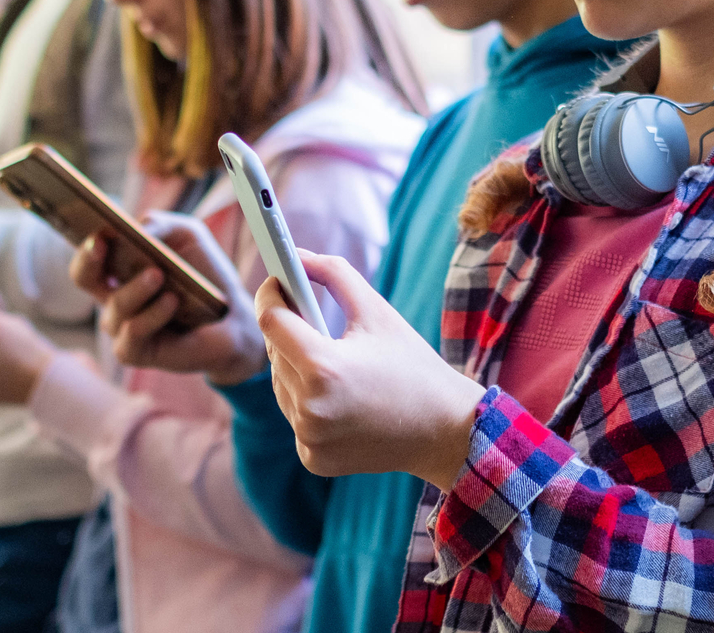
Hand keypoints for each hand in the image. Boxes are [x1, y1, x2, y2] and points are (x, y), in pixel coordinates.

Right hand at [68, 213, 267, 384]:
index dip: (86, 244)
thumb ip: (159, 223)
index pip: (89, 257)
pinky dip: (153, 315)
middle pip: (83, 279)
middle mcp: (113, 297)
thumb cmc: (204, 274)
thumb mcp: (187, 235)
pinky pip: (133, 332)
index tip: (97, 232)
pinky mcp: (135, 352)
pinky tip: (172, 302)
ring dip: (136, 288)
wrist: (233, 317)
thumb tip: (135, 230)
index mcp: (119, 270)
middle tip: (101, 244)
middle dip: (88, 260)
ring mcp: (121, 327)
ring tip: (158, 275)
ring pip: (115, 306)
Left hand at [258, 250, 484, 488]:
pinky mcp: (313, 458)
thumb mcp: (377, 311)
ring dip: (295, 367)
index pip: (271, 320)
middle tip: (307, 315)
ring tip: (327, 356)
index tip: (277, 282)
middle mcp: (310, 408)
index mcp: (324, 368)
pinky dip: (307, 402)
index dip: (270, 295)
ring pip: (281, 386)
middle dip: (288, 332)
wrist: (443, 431)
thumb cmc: (412, 364)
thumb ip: (334, 274)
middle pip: (275, 353)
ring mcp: (309, 438)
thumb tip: (296, 255)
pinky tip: (335, 394)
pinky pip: (295, 416)